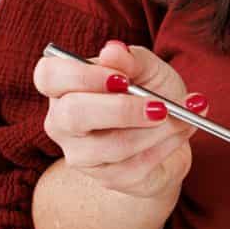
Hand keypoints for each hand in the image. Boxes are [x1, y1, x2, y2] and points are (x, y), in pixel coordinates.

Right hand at [33, 40, 208, 205]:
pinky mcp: (107, 178)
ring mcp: (81, 154)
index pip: (48, 76)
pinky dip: (166, 145)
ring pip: (112, 146)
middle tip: (159, 105)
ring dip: (157, 130)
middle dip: (122, 109)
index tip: (121, 78)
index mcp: (64, 85)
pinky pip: (136, 166)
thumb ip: (132, 59)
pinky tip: (179, 132)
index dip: (81, 76)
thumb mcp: (148, 68)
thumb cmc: (151, 91)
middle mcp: (62, 122)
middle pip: (72, 115)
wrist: (172, 132)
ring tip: (180, 116)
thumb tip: (112, 50)